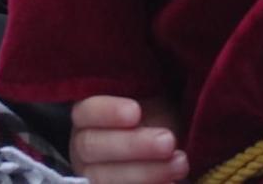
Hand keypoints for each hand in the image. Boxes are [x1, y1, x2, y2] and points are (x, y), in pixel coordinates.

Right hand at [69, 95, 187, 183]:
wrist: (166, 143)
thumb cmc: (156, 114)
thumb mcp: (150, 96)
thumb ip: (144, 92)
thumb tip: (152, 89)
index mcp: (88, 114)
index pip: (87, 111)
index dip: (108, 112)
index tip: (136, 112)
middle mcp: (83, 145)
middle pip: (93, 147)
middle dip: (134, 145)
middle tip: (168, 142)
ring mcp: (92, 174)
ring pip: (104, 178)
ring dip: (146, 173)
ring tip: (180, 164)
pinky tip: (171, 183)